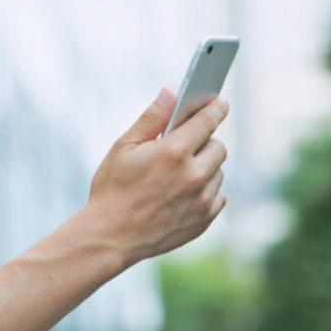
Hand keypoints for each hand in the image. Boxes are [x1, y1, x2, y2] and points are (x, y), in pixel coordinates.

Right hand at [85, 88, 228, 265]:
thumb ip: (151, 117)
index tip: (220, 103)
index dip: (215, 108)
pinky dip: (205, 191)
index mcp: (173, 151)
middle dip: (204, 141)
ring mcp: (202, 200)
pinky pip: (218, 196)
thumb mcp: (123, 146)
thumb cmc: (112, 188)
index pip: (207, 121)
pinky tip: (182, 193)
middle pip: (218, 146)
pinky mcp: (204, 220)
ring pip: (218, 172)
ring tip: (177, 173)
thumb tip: (170, 93)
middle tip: (183, 146)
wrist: (110, 236)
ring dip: (204, 167)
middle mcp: (194, 174)